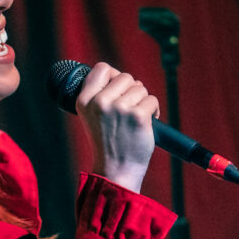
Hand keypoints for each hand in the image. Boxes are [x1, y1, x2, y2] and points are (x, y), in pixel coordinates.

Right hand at [75, 62, 157, 192]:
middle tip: (129, 110)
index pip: (102, 68)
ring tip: (136, 119)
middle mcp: (100, 102)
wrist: (116, 171)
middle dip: (132, 91)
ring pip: (141, 88)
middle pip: (125, 77)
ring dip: (143, 101)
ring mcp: (119, 108)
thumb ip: (100, 96)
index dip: (114, 75)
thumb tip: (121, 77)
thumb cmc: (108, 143)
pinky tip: (146, 124)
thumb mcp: (93, 117)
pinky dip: (154, 110)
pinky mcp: (138, 116)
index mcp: (85, 100)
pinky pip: (152, 99)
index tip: (118, 90)